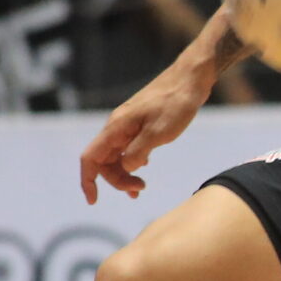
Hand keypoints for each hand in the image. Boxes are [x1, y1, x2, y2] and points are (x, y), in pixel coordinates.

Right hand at [80, 61, 215, 201]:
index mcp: (116, 128)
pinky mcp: (141, 123)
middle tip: (140, 189)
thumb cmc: (176, 103)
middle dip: (116, 179)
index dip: (88, 181)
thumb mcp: (159, 132)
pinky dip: (133, 161)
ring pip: (117, 155)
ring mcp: (129, 125)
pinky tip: (144, 167)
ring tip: (141, 187)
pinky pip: (129, 147)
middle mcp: (118, 126)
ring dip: (124, 173)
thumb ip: (138, 152)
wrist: (191, 79)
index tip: (94, 201)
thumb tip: (127, 168)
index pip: (90, 158)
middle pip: (104, 160)